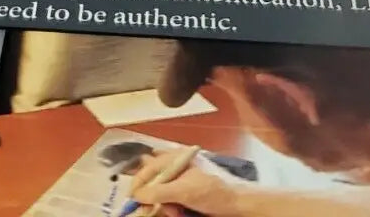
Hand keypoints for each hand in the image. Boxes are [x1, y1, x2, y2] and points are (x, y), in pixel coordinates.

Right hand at [128, 153, 248, 216]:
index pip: (149, 167)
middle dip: (154, 198)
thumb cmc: (214, 191)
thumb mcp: (184, 190)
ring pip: (161, 195)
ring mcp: (182, 182)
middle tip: (160, 208)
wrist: (237, 205)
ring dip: (165, 206)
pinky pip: (170, 202)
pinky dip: (172, 210)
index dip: (139, 182)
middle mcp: (177, 167)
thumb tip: (137, 194)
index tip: (132, 199)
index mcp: (176, 158)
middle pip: (153, 182)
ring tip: (177, 212)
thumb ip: (159, 191)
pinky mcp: (186, 195)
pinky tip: (180, 213)